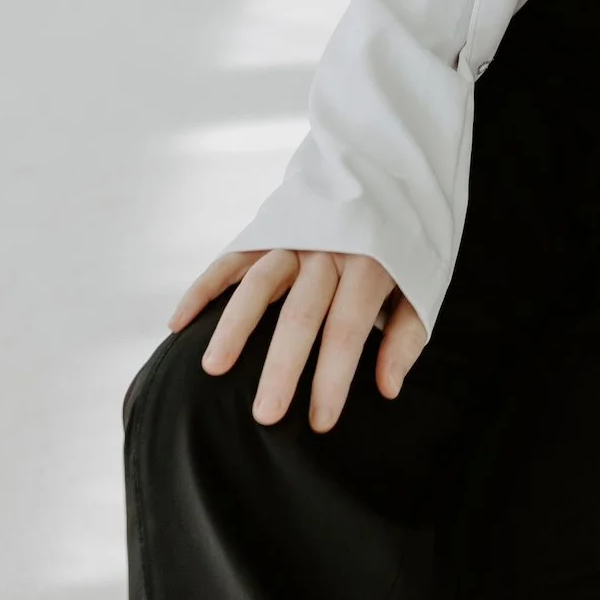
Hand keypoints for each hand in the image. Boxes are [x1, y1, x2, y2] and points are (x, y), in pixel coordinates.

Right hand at [170, 248, 427, 431]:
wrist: (387, 177)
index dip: (333, 377)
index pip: (347, 329)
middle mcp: (328, 250)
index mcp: (371, 264)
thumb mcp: (420, 287)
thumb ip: (404, 337)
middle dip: (282, 366)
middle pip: (301, 312)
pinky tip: (180, 323)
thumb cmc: (400, 250)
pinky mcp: (267, 231)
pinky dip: (204, 288)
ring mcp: (294, 237)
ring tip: (213, 369)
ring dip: (235, 325)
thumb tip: (386, 388)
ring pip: (259, 282)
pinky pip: (231, 258)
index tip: (321, 422)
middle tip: (265, 414)